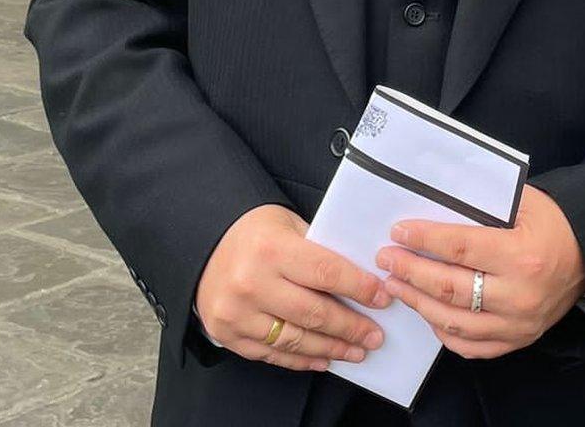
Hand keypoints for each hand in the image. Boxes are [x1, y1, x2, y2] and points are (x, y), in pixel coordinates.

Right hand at [194, 203, 392, 371]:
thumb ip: (320, 250)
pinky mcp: (229, 335)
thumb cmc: (254, 234)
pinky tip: (324, 358)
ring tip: (356, 350)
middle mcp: (251, 283)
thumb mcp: (288, 225)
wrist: (202, 247)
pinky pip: (273, 354)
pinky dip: (302, 359)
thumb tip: (363, 279)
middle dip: (351, 327)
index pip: (326, 273)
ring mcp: (237, 313)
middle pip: (315, 313)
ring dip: (332, 349)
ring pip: (296, 340)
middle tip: (375, 335)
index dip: (359, 288)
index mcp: (271, 249)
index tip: (382, 298)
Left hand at [375, 186, 584, 359]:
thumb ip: (482, 203)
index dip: (424, 240)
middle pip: (449, 288)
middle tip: (386, 260)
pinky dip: (444, 332)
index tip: (398, 232)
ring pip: (454, 322)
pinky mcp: (518, 340)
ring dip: (418, 303)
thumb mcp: (524, 201)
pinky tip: (427, 314)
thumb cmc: (554, 224)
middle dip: (410, 272)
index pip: (459, 248)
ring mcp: (518, 324)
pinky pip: (471, 346)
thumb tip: (434, 202)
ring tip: (396, 286)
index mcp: (521, 255)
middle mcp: (518, 295)